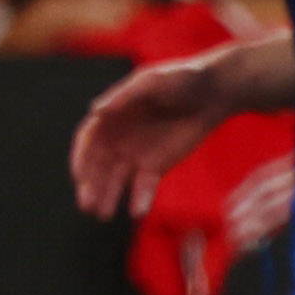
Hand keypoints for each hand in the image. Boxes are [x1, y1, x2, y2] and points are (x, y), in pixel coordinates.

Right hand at [71, 56, 227, 217]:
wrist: (214, 93)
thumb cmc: (181, 79)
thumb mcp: (153, 81)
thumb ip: (126, 96)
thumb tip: (97, 111)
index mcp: (112, 115)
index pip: (88, 141)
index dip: (82, 158)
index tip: (80, 176)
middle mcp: (118, 137)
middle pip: (98, 165)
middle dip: (91, 185)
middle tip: (87, 205)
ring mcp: (136, 154)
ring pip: (116, 179)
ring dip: (107, 196)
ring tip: (102, 215)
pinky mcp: (156, 166)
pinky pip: (143, 186)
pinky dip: (139, 198)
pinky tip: (137, 212)